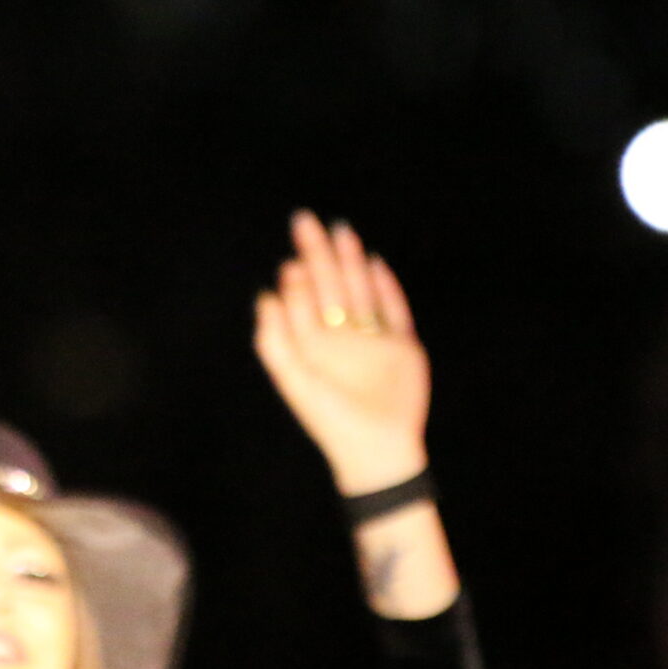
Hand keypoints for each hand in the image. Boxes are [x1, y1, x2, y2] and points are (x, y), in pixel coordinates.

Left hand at [253, 211, 430, 495]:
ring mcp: (374, 339)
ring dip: (351, 261)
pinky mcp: (403, 347)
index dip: (297, 276)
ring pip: (361, 290)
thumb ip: (275, 339)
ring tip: (341, 230)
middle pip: (330, 285)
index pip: (303, 300)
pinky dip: (387, 286)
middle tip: (305, 220)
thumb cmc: (329, 417)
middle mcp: (343, 337)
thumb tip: (264, 295)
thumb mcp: (293, 378)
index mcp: (314, 344)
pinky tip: (376, 262)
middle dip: (319, 254)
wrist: (376, 448)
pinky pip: (395, 309)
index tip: (292, 257)